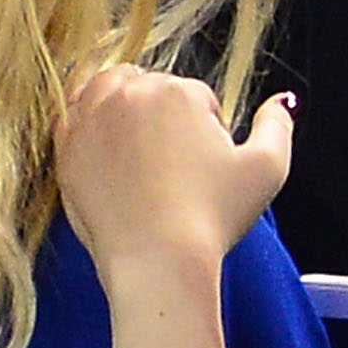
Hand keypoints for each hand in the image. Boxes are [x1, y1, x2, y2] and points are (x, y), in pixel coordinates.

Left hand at [57, 67, 295, 287]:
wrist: (156, 260)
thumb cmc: (213, 217)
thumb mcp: (268, 168)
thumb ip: (277, 125)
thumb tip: (282, 101)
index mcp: (177, 93)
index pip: (193, 94)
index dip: (203, 126)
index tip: (202, 161)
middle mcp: (128, 96)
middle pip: (147, 87)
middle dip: (160, 112)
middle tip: (170, 157)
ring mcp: (89, 121)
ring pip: (104, 92)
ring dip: (120, 107)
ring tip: (137, 149)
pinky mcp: (65, 150)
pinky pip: (71, 119)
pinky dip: (86, 127)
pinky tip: (105, 155)